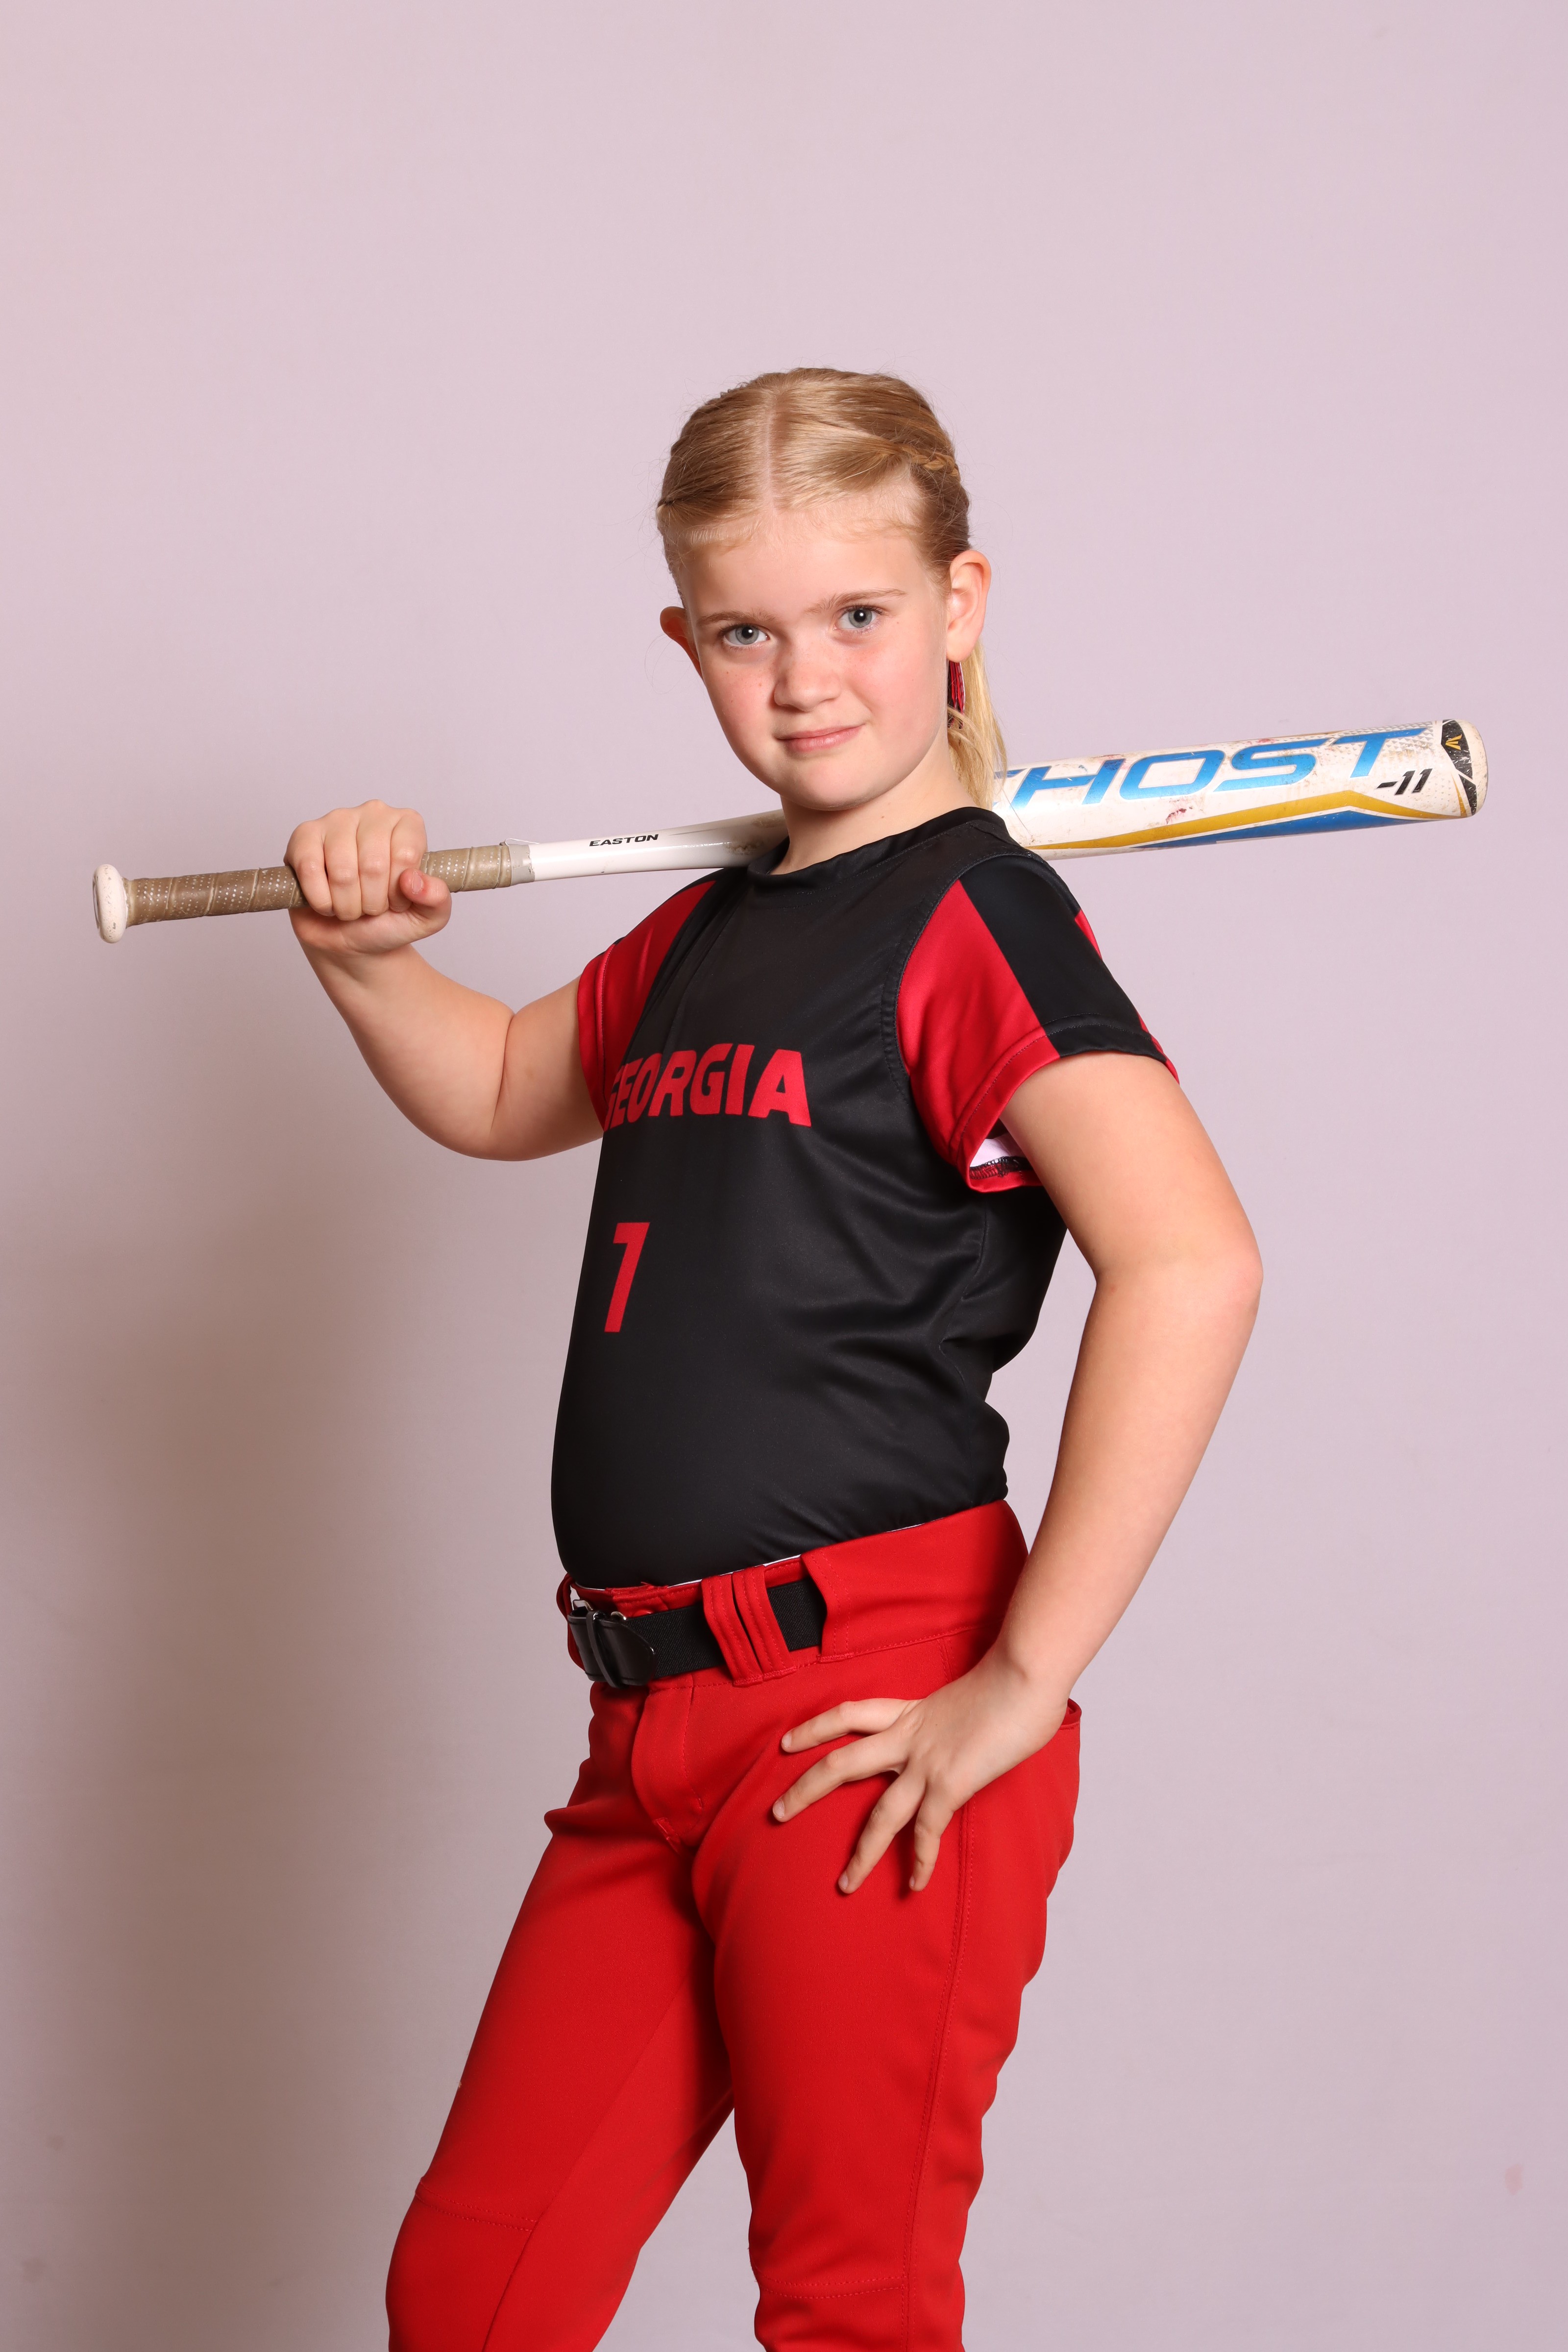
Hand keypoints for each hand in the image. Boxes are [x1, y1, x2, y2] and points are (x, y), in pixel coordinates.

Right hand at [285, 800, 450, 957]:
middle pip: (373, 863)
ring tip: (350, 905)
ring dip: (347, 904)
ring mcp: (336, 820)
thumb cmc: (389, 922)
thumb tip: (414, 881)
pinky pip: (310, 869)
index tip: (397, 901)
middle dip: (372, 901)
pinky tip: (326, 902)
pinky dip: (321, 900)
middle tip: (370, 907)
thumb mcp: (427, 918)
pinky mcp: (303, 836)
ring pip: (342, 870)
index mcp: (407, 824)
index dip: (399, 891)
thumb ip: (437, 900)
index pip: (405, 854)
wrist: (351, 941)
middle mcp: (373, 813)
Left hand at [773, 1647, 1069, 1893]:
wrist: (1025, 1673)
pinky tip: (914, 1885)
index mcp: (911, 1711)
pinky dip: (920, 1862)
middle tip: (777, 1812)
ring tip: (844, 1884)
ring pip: (879, 1813)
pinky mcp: (950, 1783)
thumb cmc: (1013, 1678)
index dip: (814, 1728)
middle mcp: (909, 1737)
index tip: (786, 1742)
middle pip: (841, 1763)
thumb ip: (959, 1717)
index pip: (849, 1715)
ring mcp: (926, 1762)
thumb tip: (973, 1728)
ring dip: (861, 1853)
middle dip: (806, 1790)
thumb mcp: (971, 1696)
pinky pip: (927, 1832)